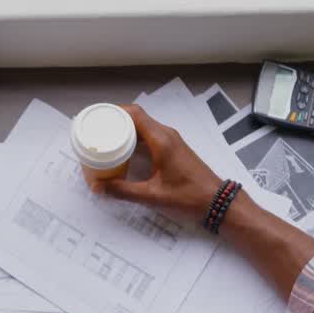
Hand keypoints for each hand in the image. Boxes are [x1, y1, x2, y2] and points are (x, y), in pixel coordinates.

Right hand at [92, 104, 223, 213]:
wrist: (216, 200)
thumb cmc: (188, 196)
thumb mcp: (152, 196)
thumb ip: (123, 191)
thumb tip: (98, 187)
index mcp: (161, 140)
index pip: (135, 114)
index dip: (115, 112)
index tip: (98, 118)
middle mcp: (166, 135)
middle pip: (137, 118)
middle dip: (116, 121)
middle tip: (97, 131)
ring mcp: (171, 140)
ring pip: (144, 126)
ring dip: (126, 130)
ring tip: (106, 140)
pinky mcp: (173, 148)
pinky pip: (150, 136)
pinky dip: (135, 138)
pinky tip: (124, 151)